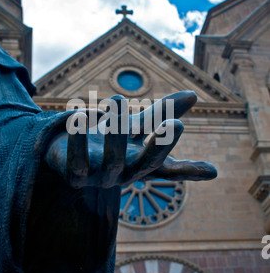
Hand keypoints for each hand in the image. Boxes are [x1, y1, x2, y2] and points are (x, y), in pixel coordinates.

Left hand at [45, 91, 216, 188]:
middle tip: (177, 123)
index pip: (169, 165)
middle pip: (147, 164)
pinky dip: (78, 141)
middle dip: (162, 145)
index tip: (204, 157)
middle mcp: (125, 173)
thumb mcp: (135, 126)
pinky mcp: (74, 176)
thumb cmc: (107, 141)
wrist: (67, 155)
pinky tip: (78, 117)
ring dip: (117, 133)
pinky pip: (77, 162)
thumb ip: (161, 113)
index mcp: (142, 163)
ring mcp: (100, 177)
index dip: (187, 164)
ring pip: (113, 160)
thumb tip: (194, 95)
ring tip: (118, 98)